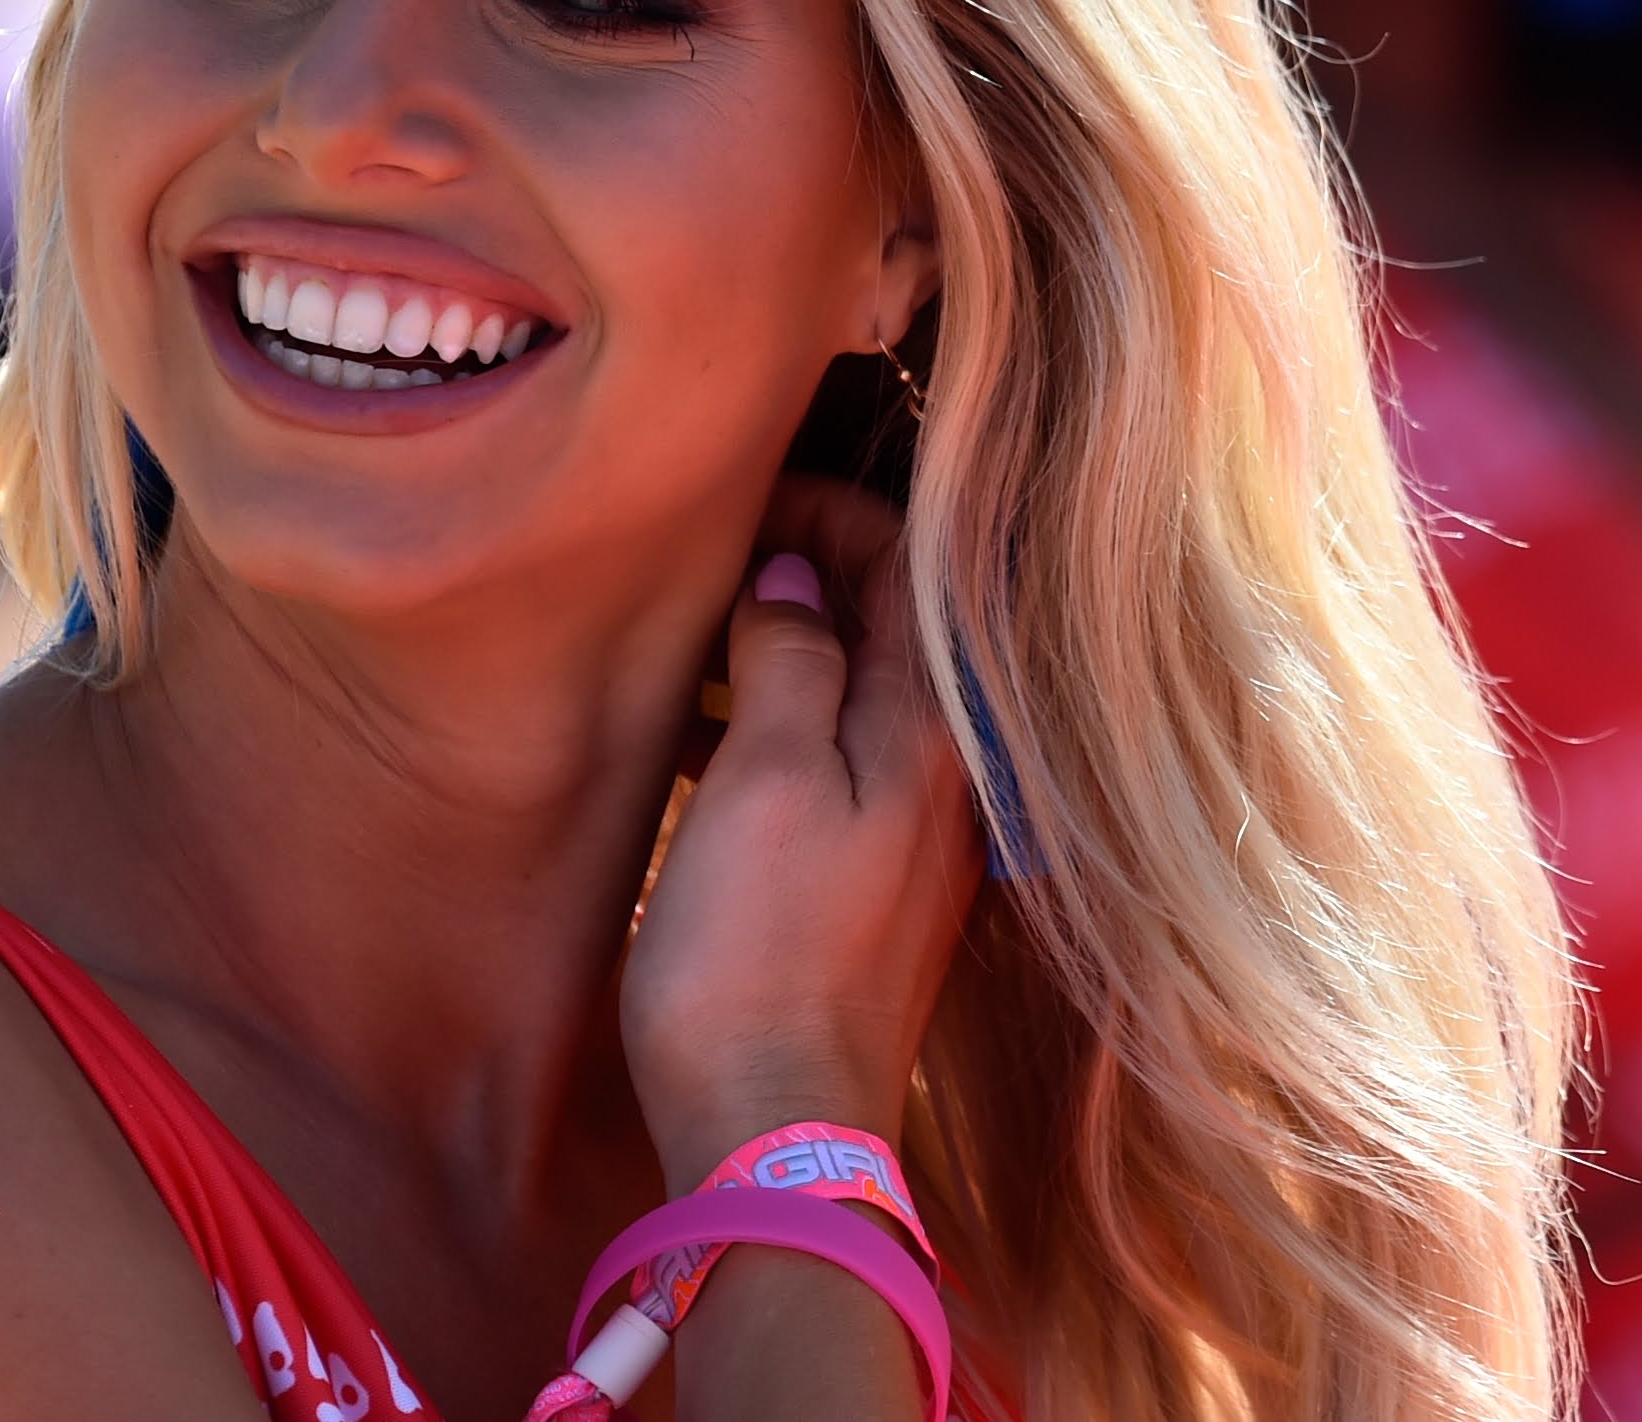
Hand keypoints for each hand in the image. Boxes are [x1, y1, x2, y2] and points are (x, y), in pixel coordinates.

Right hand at [620, 475, 983, 1188]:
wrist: (774, 1140)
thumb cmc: (755, 959)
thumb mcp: (761, 780)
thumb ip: (790, 659)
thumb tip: (793, 577)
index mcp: (936, 729)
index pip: (908, 564)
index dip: (827, 511)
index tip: (742, 500)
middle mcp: (950, 773)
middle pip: (893, 624)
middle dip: (808, 572)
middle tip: (710, 554)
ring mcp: (920, 833)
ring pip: (860, 694)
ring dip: (785, 650)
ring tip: (691, 637)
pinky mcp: (879, 886)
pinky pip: (840, 763)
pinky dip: (779, 727)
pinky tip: (701, 740)